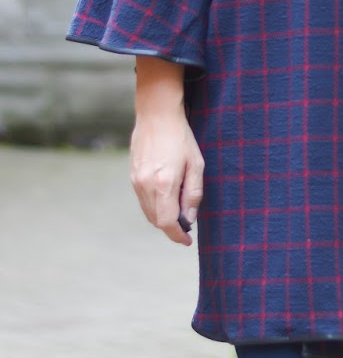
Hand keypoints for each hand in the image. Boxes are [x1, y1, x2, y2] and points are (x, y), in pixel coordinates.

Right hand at [130, 58, 203, 247]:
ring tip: (178, 213)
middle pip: (156, 220)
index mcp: (163, 184)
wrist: (156, 116)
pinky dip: (154, 207)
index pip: (167, 222)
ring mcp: (135, 181)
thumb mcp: (196, 165)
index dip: (178, 235)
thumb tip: (189, 219)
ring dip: (162, 218)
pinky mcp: (132, 176)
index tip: (187, 241)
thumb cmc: (181, 138)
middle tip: (186, 227)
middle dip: (171, 228)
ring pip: (147, 212)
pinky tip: (166, 200)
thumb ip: (192, 194)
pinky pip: (142, 201)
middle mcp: (145, 186)